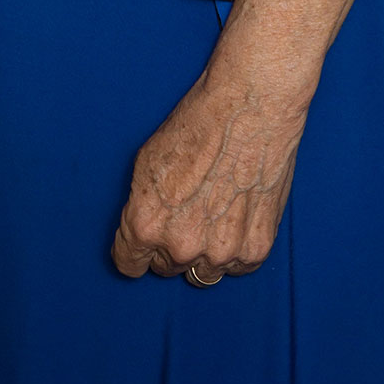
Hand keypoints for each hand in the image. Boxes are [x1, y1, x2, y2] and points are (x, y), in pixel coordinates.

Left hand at [111, 71, 307, 285]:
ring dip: (203, 253)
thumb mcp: (146, 162)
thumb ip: (142, 206)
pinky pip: (235, 267)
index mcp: (146, 224)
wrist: (249, 109)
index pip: (129, 264)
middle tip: (184, 213)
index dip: (133, 252)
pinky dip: (235, 250)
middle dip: (170, 246)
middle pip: (166, 268)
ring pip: (202, 274)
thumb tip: (142, 229)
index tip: (140, 247)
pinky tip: (235, 217)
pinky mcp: (255, 250)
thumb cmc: (197, 125)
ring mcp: (220, 252)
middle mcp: (181, 245)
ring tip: (212, 215)